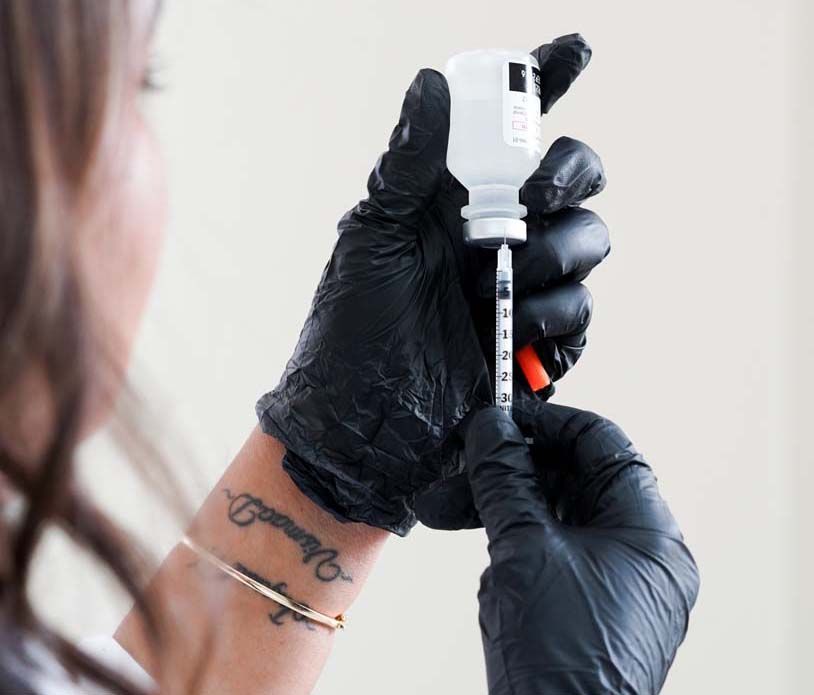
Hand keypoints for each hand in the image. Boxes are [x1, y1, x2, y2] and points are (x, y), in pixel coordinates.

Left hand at [257, 35, 607, 535]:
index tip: (573, 52)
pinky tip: (515, 334)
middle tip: (533, 198)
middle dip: (569, 176)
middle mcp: (498, 237)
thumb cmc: (352, 330)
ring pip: (590, 244)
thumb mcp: (372, 239)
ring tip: (497, 287)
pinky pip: (581, 313)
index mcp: (456, 204)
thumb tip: (430, 82)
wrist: (361, 423)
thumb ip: (406, 166)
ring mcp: (523, 288)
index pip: (512, 132)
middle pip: (575, 181)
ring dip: (554, 257)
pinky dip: (555, 317)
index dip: (545, 85)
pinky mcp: (538, 341)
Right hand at [460, 403, 698, 694]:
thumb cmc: (564, 658)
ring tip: (446, 506)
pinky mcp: (582, 599)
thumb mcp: (524, 551)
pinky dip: (508, 539)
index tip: (504, 416)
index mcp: (646, 530)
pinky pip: (544, 547)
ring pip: (551, 512)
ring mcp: (609, 577)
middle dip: (510, 468)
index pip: (601, 443)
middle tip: (467, 459)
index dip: (548, 423)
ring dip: (498, 504)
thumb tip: (491, 430)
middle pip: (572, 476)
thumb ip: (505, 480)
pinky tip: (477, 548)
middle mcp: (636, 550)